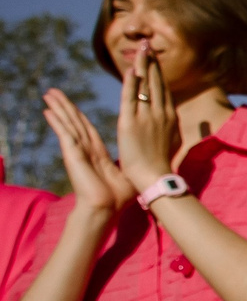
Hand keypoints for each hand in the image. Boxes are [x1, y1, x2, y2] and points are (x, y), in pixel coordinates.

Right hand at [44, 91, 133, 218]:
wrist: (108, 209)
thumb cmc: (119, 197)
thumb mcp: (127, 173)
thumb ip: (131, 163)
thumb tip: (145, 161)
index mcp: (97, 153)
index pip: (87, 128)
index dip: (79, 115)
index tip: (73, 103)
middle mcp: (86, 149)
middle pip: (75, 122)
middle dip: (65, 106)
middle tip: (54, 91)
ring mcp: (79, 151)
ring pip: (68, 124)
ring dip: (58, 109)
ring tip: (48, 94)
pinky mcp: (74, 155)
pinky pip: (65, 134)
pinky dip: (57, 122)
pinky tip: (48, 112)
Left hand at [116, 51, 179, 189]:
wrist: (155, 177)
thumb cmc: (164, 163)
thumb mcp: (177, 141)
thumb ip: (182, 126)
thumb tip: (203, 121)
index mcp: (170, 116)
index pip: (163, 88)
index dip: (158, 71)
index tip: (154, 58)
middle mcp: (160, 112)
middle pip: (155, 82)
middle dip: (151, 62)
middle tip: (146, 44)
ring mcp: (146, 116)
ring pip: (144, 86)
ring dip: (142, 66)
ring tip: (140, 50)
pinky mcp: (130, 122)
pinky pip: (130, 98)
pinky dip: (130, 83)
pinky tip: (130, 70)